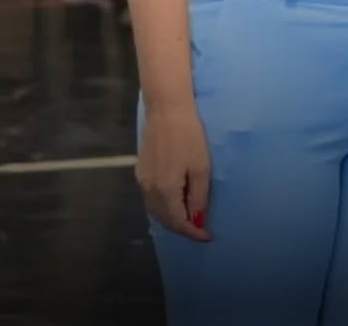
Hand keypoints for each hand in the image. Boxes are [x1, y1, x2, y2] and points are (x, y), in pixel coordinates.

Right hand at [137, 103, 212, 241]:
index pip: (177, 222)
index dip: (192, 232)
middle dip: (182, 228)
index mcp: (164, 190)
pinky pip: (151, 199)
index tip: (207, 237)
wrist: (166, 110)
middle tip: (201, 229)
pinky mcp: (140, 172)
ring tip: (191, 218)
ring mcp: (142, 181)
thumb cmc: (189, 136)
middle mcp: (148, 190)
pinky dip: (164, 207)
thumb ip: (198, 196)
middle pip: (164, 219)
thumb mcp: (201, 167)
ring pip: (155, 211)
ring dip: (172, 219)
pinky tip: (176, 203)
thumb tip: (197, 220)